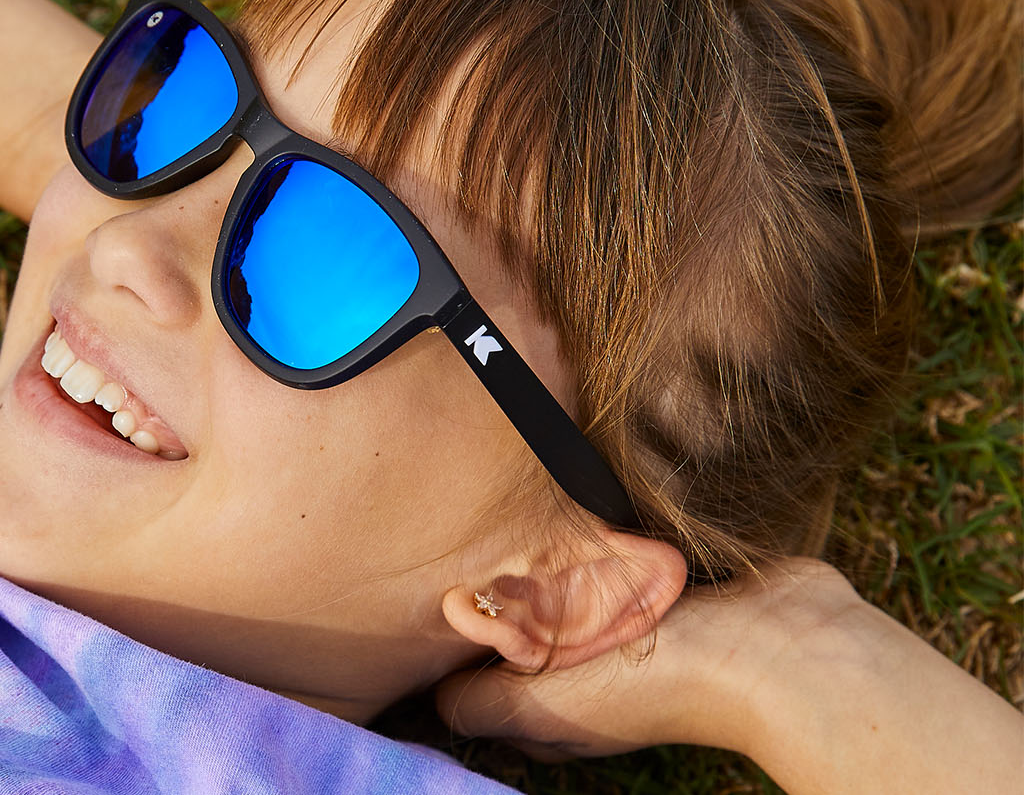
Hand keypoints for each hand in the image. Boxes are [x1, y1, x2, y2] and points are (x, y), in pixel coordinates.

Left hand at [434, 557, 865, 760]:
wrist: (778, 644)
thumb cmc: (656, 680)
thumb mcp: (546, 705)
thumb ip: (481, 705)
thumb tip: (432, 701)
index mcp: (559, 707)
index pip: (488, 681)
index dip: (461, 649)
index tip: (437, 598)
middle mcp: (591, 670)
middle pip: (523, 633)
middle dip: (500, 596)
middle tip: (470, 545)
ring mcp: (631, 627)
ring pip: (565, 592)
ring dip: (547, 560)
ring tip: (512, 514)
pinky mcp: (665, 583)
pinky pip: (615, 559)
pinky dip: (596, 539)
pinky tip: (571, 503)